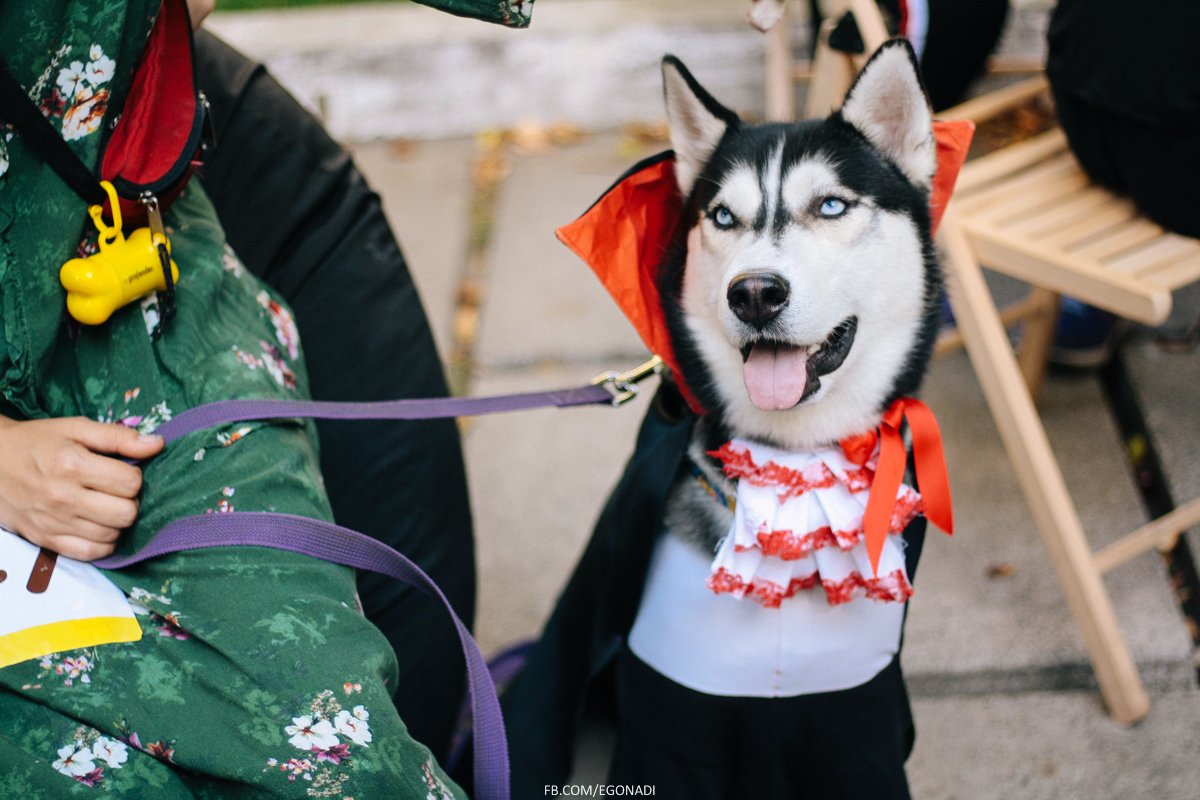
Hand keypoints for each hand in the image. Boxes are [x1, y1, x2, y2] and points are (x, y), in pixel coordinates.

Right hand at [0, 416, 163, 560]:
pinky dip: (102, 543)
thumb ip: (117, 437)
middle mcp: (63, 497)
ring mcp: (54, 523)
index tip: (122, 471)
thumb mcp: (75, 428)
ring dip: (117, 522)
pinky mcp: (46, 540)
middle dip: (129, 501)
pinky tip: (98, 526)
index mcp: (72, 465)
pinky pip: (91, 553)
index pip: (130, 482)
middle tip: (116, 491)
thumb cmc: (35, 442)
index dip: (134, 476)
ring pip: (113, 535)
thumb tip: (157, 444)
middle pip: (126, 513)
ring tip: (105, 506)